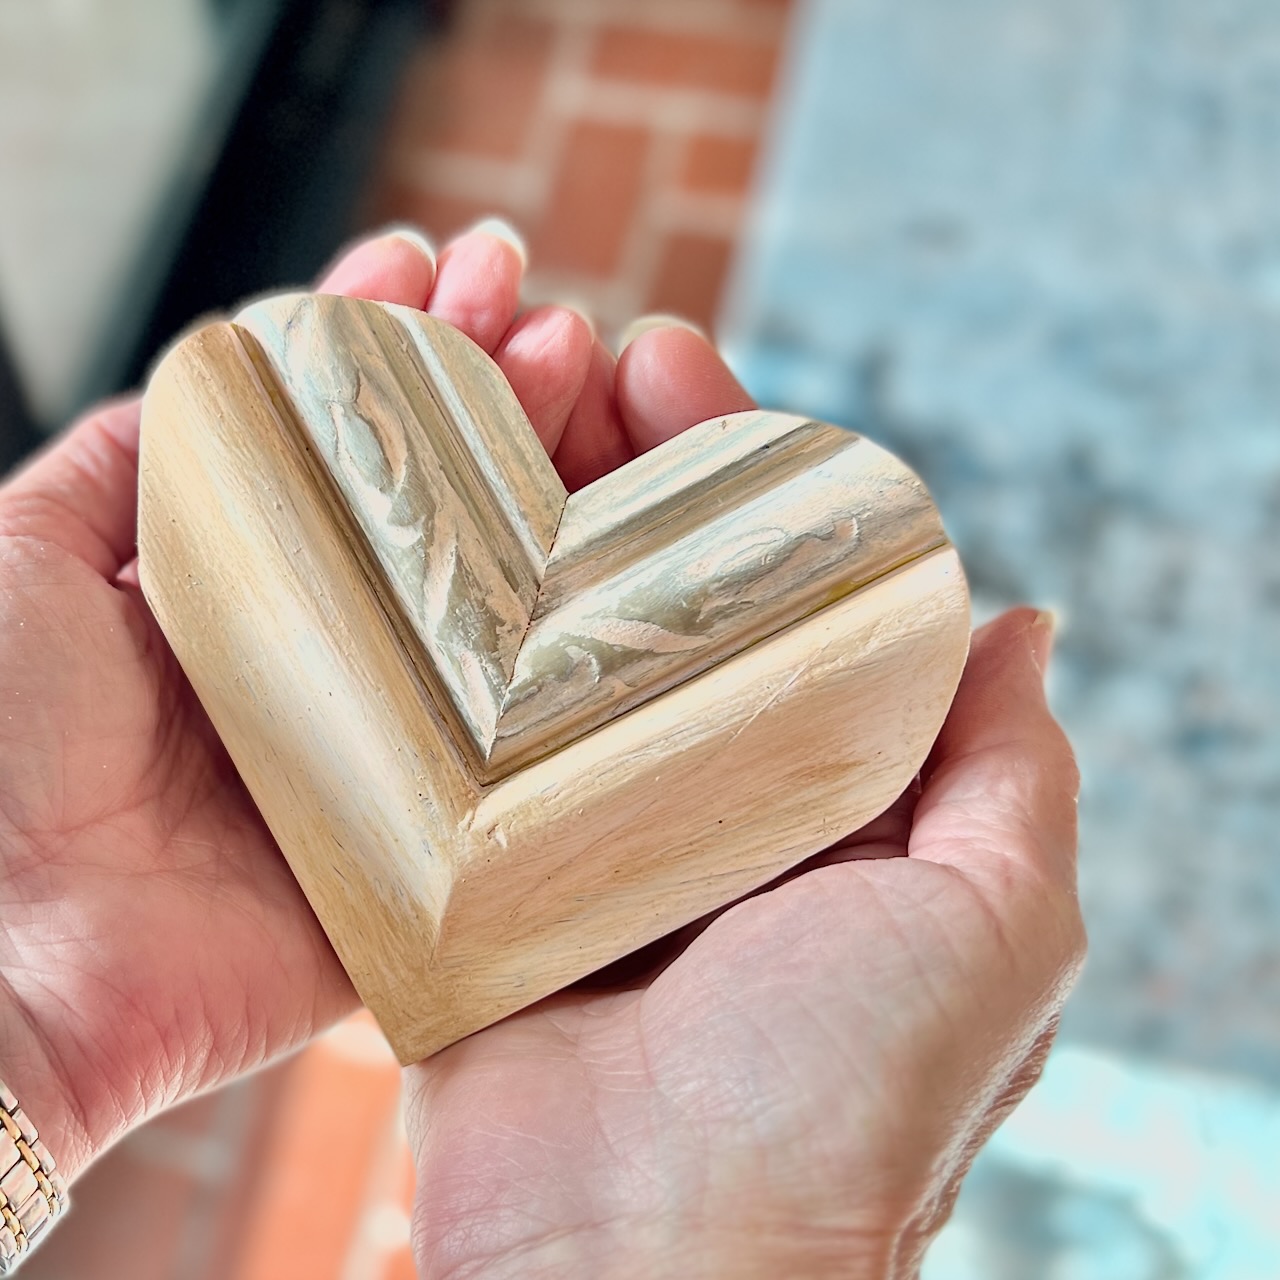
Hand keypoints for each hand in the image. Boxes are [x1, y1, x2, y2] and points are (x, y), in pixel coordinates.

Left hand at [0, 225, 613, 1180]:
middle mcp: (327, 662)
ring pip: (503, 614)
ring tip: (588, 375)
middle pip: (440, 515)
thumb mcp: (22, 556)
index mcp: (237, 591)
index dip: (384, 350)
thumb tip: (212, 367)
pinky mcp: (430, 853)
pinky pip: (529, 759)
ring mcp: (390, 753)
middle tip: (540, 311)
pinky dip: (585, 670)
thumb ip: (123, 462)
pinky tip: (625, 560)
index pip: (338, 449)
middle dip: (489, 397)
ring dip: (554, 492)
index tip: (426, 266)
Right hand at [400, 342, 1085, 1273]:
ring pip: (559, 644)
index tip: (696, 375)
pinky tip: (423, 539)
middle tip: (596, 351)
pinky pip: (461, 734)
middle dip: (632, 472)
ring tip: (503, 392)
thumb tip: (1023, 624)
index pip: (793, 596)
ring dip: (537, 525)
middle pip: (666, 597)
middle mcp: (707, 803)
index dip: (752, 482)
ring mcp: (583, 830)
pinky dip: (448, 641)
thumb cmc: (843, 1103)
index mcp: (830, 802)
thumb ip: (1011, 775)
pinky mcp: (477, 869)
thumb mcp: (995, 927)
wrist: (648, 1263)